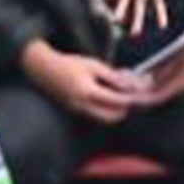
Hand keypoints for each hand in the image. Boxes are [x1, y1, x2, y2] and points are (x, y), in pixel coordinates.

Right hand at [32, 48, 148, 124]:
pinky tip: (108, 97)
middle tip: (131, 97)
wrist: (44, 69)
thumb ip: (113, 77)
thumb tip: (131, 86)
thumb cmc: (70, 64)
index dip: (131, 98)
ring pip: (104, 119)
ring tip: (120, 96)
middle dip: (125, 109)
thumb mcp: (94, 65)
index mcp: (88, 92)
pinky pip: (96, 116)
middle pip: (113, 117)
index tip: (140, 93)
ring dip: (116, 111)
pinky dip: (105, 110)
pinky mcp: (75, 111)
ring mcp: (78, 111)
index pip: (117, 101)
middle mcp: (82, 106)